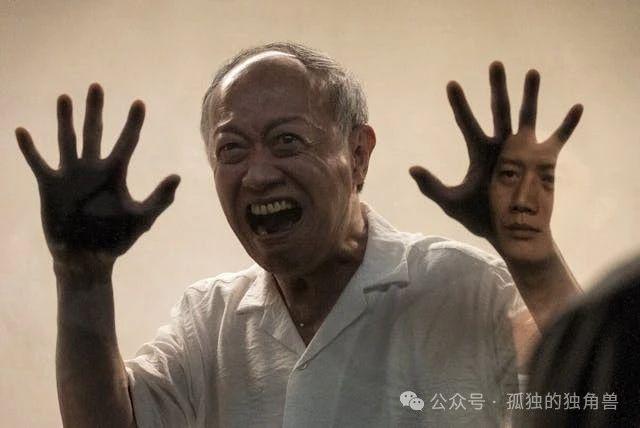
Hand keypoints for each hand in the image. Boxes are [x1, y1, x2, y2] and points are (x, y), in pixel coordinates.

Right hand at [16, 84, 179, 266]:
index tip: (139, 103)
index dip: (133, 123)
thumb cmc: (117, 239)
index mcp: (115, 173)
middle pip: (95, 132)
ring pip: (68, 140)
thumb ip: (159, 199)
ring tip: (65, 97)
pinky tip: (22, 131)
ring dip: (66, 120)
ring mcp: (71, 175)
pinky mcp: (50, 186)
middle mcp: (93, 169)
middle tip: (97, 86)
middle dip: (96, 110)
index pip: (127, 142)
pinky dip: (30, 149)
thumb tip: (177, 176)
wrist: (88, 258)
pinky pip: (38, 163)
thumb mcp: (141, 219)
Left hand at [409, 62, 581, 238]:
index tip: (452, 83)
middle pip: (498, 110)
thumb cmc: (480, 218)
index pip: (467, 123)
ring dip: (530, 94)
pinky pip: (558, 138)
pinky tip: (577, 106)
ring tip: (532, 72)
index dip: (459, 104)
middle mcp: (501, 146)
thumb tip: (412, 168)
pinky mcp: (543, 160)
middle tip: (495, 63)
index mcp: (479, 152)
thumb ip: (432, 186)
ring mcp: (523, 151)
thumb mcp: (452, 202)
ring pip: (526, 116)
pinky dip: (568, 124)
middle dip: (497, 88)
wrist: (508, 234)